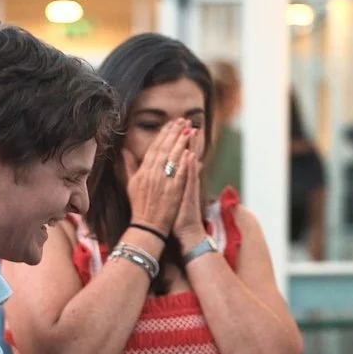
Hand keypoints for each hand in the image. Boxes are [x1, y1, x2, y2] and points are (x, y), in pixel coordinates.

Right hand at [124, 120, 192, 235]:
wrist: (147, 226)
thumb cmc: (139, 206)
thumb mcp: (130, 184)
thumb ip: (127, 167)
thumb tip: (123, 151)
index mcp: (143, 171)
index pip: (154, 148)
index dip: (163, 134)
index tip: (171, 124)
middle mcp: (152, 174)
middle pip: (164, 149)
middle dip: (174, 133)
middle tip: (182, 121)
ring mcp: (163, 182)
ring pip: (173, 158)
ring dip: (181, 142)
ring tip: (189, 130)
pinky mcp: (173, 191)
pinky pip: (180, 173)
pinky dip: (185, 162)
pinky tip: (191, 151)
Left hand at [173, 131, 205, 248]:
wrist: (186, 231)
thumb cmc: (175, 215)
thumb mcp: (170, 196)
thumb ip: (166, 181)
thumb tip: (161, 170)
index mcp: (178, 179)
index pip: (176, 156)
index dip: (174, 141)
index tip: (173, 126)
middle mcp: (185, 179)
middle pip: (185, 154)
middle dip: (184, 138)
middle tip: (185, 122)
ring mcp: (189, 186)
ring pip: (190, 163)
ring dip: (191, 147)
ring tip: (191, 131)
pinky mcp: (190, 194)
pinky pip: (191, 178)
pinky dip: (191, 166)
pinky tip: (190, 155)